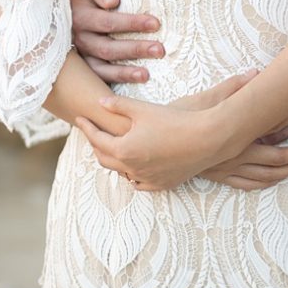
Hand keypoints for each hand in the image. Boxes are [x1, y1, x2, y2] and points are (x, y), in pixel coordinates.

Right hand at [70, 0, 164, 83]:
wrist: (74, 1)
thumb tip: (112, 2)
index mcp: (80, 16)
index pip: (107, 22)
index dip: (131, 23)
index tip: (155, 23)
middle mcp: (80, 37)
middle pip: (107, 47)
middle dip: (135, 49)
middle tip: (159, 50)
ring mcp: (83, 54)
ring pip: (103, 67)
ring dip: (126, 71)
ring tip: (147, 74)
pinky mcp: (87, 66)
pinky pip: (101, 77)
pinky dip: (119, 79)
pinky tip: (138, 80)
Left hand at [75, 96, 220, 190]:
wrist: (207, 138)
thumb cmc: (174, 121)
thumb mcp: (142, 109)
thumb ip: (118, 106)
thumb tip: (99, 102)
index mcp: (123, 149)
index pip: (97, 139)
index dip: (87, 128)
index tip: (80, 119)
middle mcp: (132, 168)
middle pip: (104, 158)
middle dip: (96, 144)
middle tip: (93, 133)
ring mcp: (147, 179)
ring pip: (121, 172)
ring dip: (113, 161)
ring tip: (112, 148)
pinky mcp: (162, 184)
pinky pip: (140, 184)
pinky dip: (132, 175)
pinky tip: (133, 168)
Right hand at [172, 71, 287, 189]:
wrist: (153, 145)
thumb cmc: (177, 120)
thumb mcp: (203, 100)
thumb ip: (232, 88)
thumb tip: (256, 74)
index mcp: (236, 136)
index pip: (273, 126)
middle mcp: (236, 156)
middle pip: (277, 158)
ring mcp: (228, 169)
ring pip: (265, 175)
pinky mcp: (218, 175)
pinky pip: (248, 184)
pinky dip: (265, 182)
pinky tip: (274, 179)